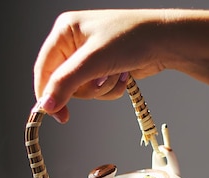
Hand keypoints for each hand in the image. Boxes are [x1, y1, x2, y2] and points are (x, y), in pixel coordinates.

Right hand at [34, 10, 171, 122]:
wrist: (165, 41)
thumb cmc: (132, 38)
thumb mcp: (93, 62)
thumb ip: (65, 83)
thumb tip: (45, 105)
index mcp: (64, 31)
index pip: (44, 70)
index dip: (48, 94)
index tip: (57, 114)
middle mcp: (74, 42)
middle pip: (64, 84)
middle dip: (87, 87)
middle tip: (101, 78)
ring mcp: (89, 57)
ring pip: (83, 91)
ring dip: (102, 89)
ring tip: (116, 72)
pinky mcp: (103, 68)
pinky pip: (97, 92)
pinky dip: (110, 89)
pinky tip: (122, 74)